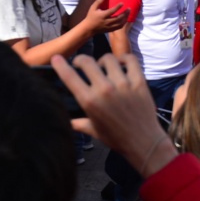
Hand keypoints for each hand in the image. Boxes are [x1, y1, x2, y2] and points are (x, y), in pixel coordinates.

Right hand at [52, 54, 174, 177]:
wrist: (143, 142)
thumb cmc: (117, 138)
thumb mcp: (93, 131)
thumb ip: (78, 124)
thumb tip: (66, 122)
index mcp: (90, 101)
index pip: (70, 77)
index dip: (60, 65)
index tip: (56, 58)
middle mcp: (104, 90)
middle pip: (87, 62)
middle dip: (81, 60)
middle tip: (82, 64)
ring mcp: (123, 84)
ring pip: (108, 59)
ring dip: (103, 61)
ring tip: (104, 67)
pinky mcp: (139, 82)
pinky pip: (130, 60)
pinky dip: (124, 58)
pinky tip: (121, 63)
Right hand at [82, 0, 127, 34]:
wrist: (89, 28)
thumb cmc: (90, 17)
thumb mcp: (93, 8)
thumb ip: (98, 1)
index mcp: (103, 15)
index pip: (112, 11)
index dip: (118, 7)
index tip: (122, 3)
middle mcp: (107, 21)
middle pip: (118, 18)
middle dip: (124, 13)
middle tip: (129, 8)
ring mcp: (109, 26)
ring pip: (119, 23)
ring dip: (125, 18)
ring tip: (128, 13)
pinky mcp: (110, 30)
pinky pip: (118, 27)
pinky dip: (123, 23)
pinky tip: (125, 19)